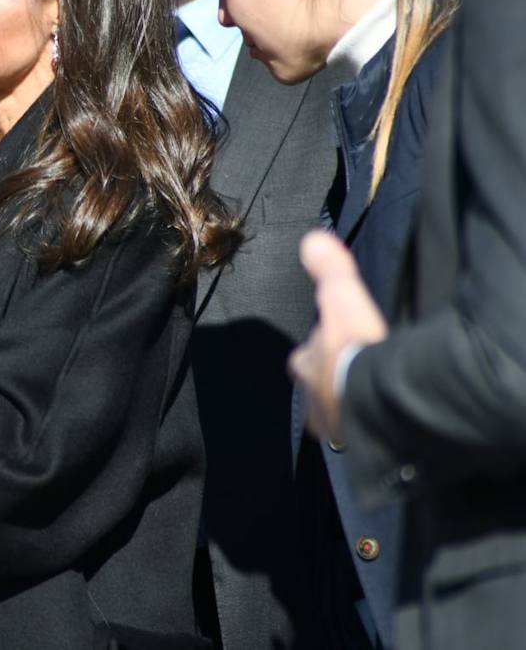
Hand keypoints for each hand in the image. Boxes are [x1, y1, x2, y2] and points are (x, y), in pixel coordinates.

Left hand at [289, 231, 388, 440]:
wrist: (377, 402)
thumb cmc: (355, 349)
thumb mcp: (342, 298)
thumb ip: (330, 270)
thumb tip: (312, 239)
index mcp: (304, 364)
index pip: (306, 355)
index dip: (320, 348)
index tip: (337, 343)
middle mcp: (310, 399)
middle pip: (317, 386)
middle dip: (330, 380)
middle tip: (354, 373)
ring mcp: (331, 427)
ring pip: (335, 413)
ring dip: (348, 405)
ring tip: (370, 399)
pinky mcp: (354, 447)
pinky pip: (358, 436)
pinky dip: (367, 428)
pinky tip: (381, 422)